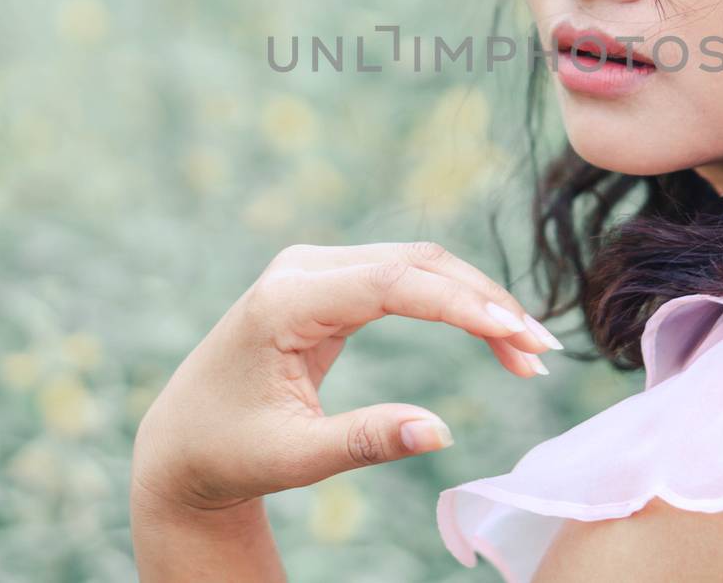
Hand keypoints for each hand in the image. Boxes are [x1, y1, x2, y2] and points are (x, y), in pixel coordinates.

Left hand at [130, 240, 564, 516]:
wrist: (181, 441)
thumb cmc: (229, 452)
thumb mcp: (293, 458)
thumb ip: (364, 441)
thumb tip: (441, 434)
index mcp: (285, 302)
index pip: (391, 283)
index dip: (459, 303)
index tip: (515, 331)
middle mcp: (302, 269)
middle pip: (415, 264)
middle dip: (484, 303)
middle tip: (541, 354)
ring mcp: (316, 268)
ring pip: (418, 266)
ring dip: (477, 302)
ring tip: (529, 354)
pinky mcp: (331, 282)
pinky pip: (404, 280)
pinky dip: (453, 304)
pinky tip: (494, 335)